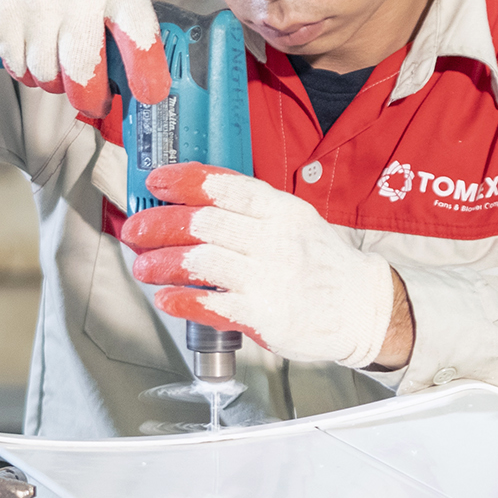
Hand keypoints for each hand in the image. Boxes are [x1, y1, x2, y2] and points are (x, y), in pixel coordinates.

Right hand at [0, 0, 169, 116]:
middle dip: (92, 98)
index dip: (147, 75)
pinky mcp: (0, 17)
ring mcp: (34, 5)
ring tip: (58, 59)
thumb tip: (143, 62)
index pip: (139, 37)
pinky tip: (33, 47)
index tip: (149, 94)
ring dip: (55, 80)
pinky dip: (27, 68)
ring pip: (48, 76)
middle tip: (95, 101)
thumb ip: (131, 4)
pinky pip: (18, 68)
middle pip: (85, 72)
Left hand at [120, 163, 408, 367]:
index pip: (225, 187)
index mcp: (281, 211)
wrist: (362, 306)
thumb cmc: (320, 261)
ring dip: (161, 263)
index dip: (183, 181)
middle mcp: (275, 240)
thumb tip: (193, 200)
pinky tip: (166, 298)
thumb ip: (252, 209)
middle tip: (135, 231)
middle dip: (159, 224)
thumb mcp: (295, 219)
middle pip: (203, 223)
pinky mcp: (264, 316)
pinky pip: (211, 304)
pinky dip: (182, 300)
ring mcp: (269, 279)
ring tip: (143, 268)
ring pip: (200, 262)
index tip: (155, 182)